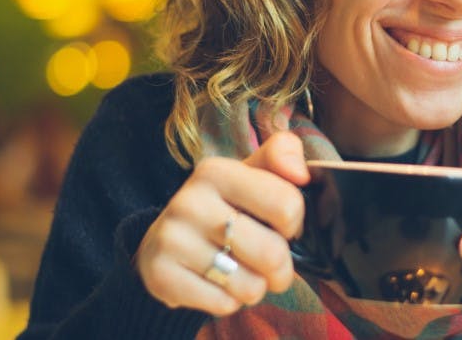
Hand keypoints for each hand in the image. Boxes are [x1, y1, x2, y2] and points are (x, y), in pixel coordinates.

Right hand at [135, 132, 309, 315]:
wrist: (166, 244)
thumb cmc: (225, 208)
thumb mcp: (251, 175)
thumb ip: (282, 155)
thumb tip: (300, 173)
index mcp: (215, 171)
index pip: (287, 206)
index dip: (293, 224)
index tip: (279, 225)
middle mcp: (188, 201)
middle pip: (273, 253)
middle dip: (280, 268)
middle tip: (267, 262)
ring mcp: (172, 239)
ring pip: (250, 286)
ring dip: (255, 287)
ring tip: (238, 272)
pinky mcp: (160, 276)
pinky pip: (224, 305)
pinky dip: (229, 302)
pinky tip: (215, 284)